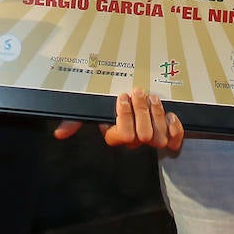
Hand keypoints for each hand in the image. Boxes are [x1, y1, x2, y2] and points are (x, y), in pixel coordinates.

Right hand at [54, 88, 183, 150]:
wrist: (135, 100)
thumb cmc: (110, 106)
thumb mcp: (92, 111)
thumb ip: (76, 120)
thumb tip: (59, 133)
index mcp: (116, 136)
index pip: (122, 135)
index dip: (124, 116)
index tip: (121, 96)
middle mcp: (135, 141)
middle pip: (142, 136)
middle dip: (141, 111)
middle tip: (138, 91)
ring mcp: (152, 139)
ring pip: (158, 137)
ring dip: (156, 114)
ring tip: (152, 97)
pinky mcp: (169, 136)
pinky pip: (175, 141)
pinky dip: (175, 127)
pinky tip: (169, 113)